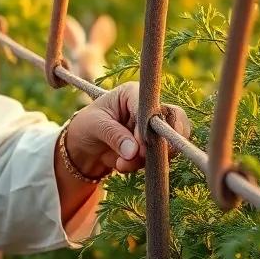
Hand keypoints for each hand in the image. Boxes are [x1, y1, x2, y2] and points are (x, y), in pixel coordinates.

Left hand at [65, 81, 191, 177]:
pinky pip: (162, 158)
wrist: (83, 148)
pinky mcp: (157, 145)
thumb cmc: (86, 127)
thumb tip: (134, 151)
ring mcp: (156, 127)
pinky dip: (143, 165)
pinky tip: (122, 165)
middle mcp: (149, 107)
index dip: (151, 124)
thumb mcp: (94, 126)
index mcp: (132, 93)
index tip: (142, 142)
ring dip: (148, 158)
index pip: (152, 105)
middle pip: (175, 120)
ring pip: (171, 142)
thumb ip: (114, 135)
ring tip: (121, 164)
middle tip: (141, 156)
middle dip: (161, 143)